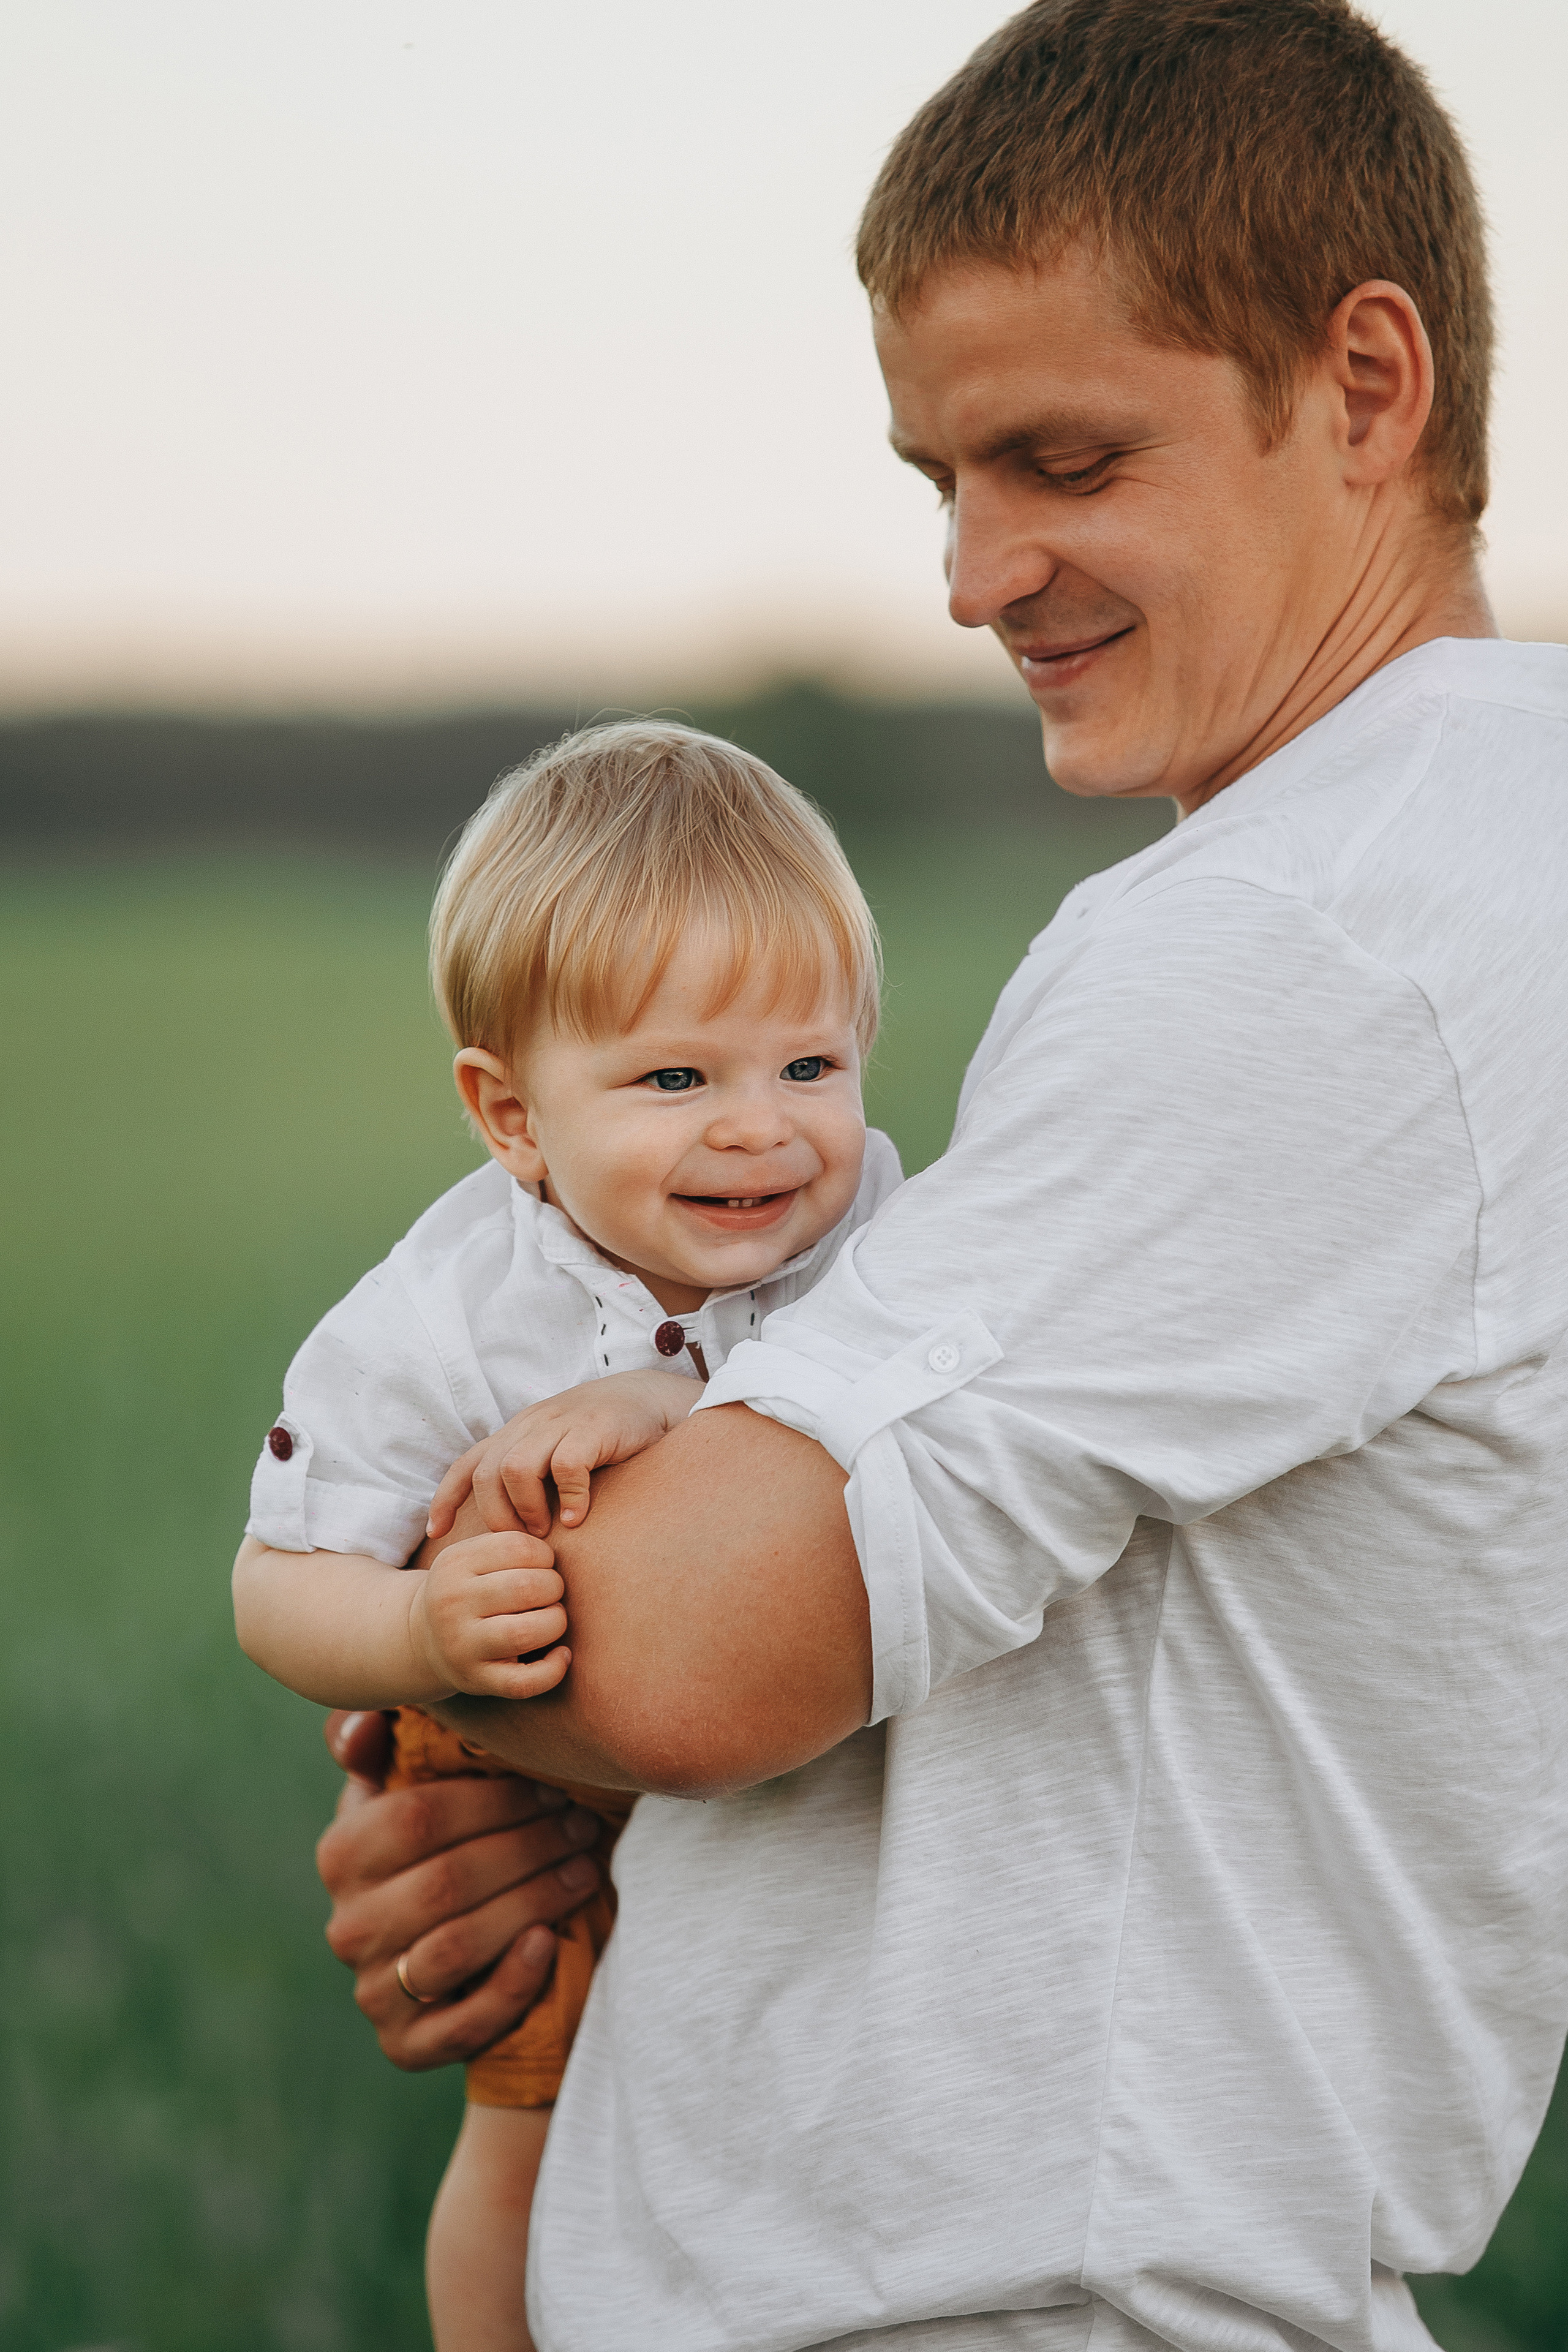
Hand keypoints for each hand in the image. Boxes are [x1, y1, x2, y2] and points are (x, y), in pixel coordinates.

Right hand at [318, 1710, 604, 2070]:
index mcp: (342, 1854)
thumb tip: (373, 1721)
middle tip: (583, 1825)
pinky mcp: (406, 2047)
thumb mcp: (403, 1791)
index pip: (417, 1818)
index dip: (495, 1800)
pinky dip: (511, 1982)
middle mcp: (348, 1927)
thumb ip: (382, 1744)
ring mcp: (374, 1991)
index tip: (554, 1787)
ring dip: (532, 1901)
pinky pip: (463, 2022)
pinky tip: (548, 1941)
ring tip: (584, 1869)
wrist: (448, 1962)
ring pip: (458, 1945)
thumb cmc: (435, 1850)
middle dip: (528, 1847)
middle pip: (446, 1880)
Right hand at [408, 1529, 571, 1700]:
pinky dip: (553, 1670)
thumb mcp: (472, 1557)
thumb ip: (509, 1544)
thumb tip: (561, 1548)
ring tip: (553, 1619)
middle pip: (526, 1588)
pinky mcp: (476, 1680)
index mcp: (454, 1564)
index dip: (544, 1555)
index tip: (543, 1565)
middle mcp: (452, 1603)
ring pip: (526, 1632)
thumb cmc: (467, 1590)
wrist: (422, 1639)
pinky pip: (524, 1682)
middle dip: (554, 1588)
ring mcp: (461, 1645)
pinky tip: (562, 1655)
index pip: (518, 1547)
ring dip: (555, 1623)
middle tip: (551, 1593)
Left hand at [426, 1370, 702, 1539]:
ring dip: (527, 1508)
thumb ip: (532, 1480)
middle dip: (496, 1516)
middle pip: (487, 1474)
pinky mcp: (592, 1427)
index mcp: (517, 1433)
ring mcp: (560, 1424)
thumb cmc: (602, 1438)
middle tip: (521, 1541)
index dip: (446, 1498)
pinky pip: (566, 1466)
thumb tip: (508, 1531)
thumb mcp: (556, 1453)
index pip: (467, 1464)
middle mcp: (531, 1425)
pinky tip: (580, 1518)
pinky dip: (569, 1498)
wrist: (649, 1399)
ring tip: (547, 1531)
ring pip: (516, 1468)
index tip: (437, 1532)